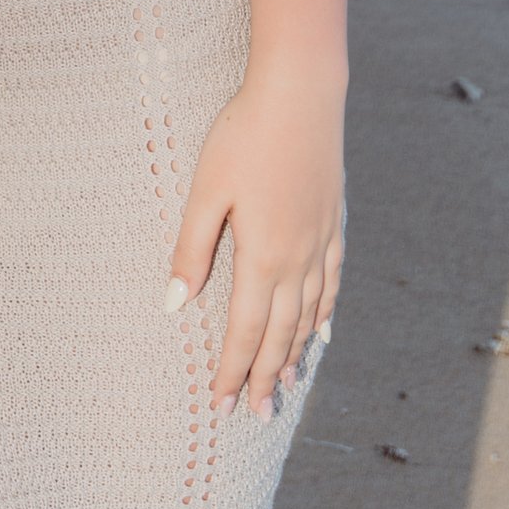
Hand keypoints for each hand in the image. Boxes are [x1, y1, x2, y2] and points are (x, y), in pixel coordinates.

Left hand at [165, 73, 345, 420]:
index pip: (244, 331)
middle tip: (256, 415)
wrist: (302, 94)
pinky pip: (332, 284)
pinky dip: (325, 314)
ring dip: (296, 353)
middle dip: (266, 376)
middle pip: (281, 334)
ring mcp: (321, 242)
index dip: (233, 371)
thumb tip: (174, 306)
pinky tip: (322, 331)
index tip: (222, 405)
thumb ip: (191, 250)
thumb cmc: (243, 136)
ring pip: (310, 315)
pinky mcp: (334, 222)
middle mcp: (298, 259)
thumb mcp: (206, 190)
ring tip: (287, 385)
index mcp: (262, 256)